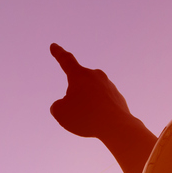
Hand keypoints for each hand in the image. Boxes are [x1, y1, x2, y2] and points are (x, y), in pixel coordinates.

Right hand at [49, 45, 158, 172]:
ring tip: (90, 119)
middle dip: (75, 96)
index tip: (54, 46)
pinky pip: (102, 104)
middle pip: (79, 84)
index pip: (66, 60)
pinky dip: (98, 112)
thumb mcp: (61, 113)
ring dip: (88, 106)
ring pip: (91, 95)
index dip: (58, 53)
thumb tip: (63, 104)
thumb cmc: (86, 117)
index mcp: (79, 75)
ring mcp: (108, 85)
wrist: (116, 126)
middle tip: (77, 112)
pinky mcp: (117, 96)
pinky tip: (101, 122)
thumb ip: (57, 106)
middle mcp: (95, 76)